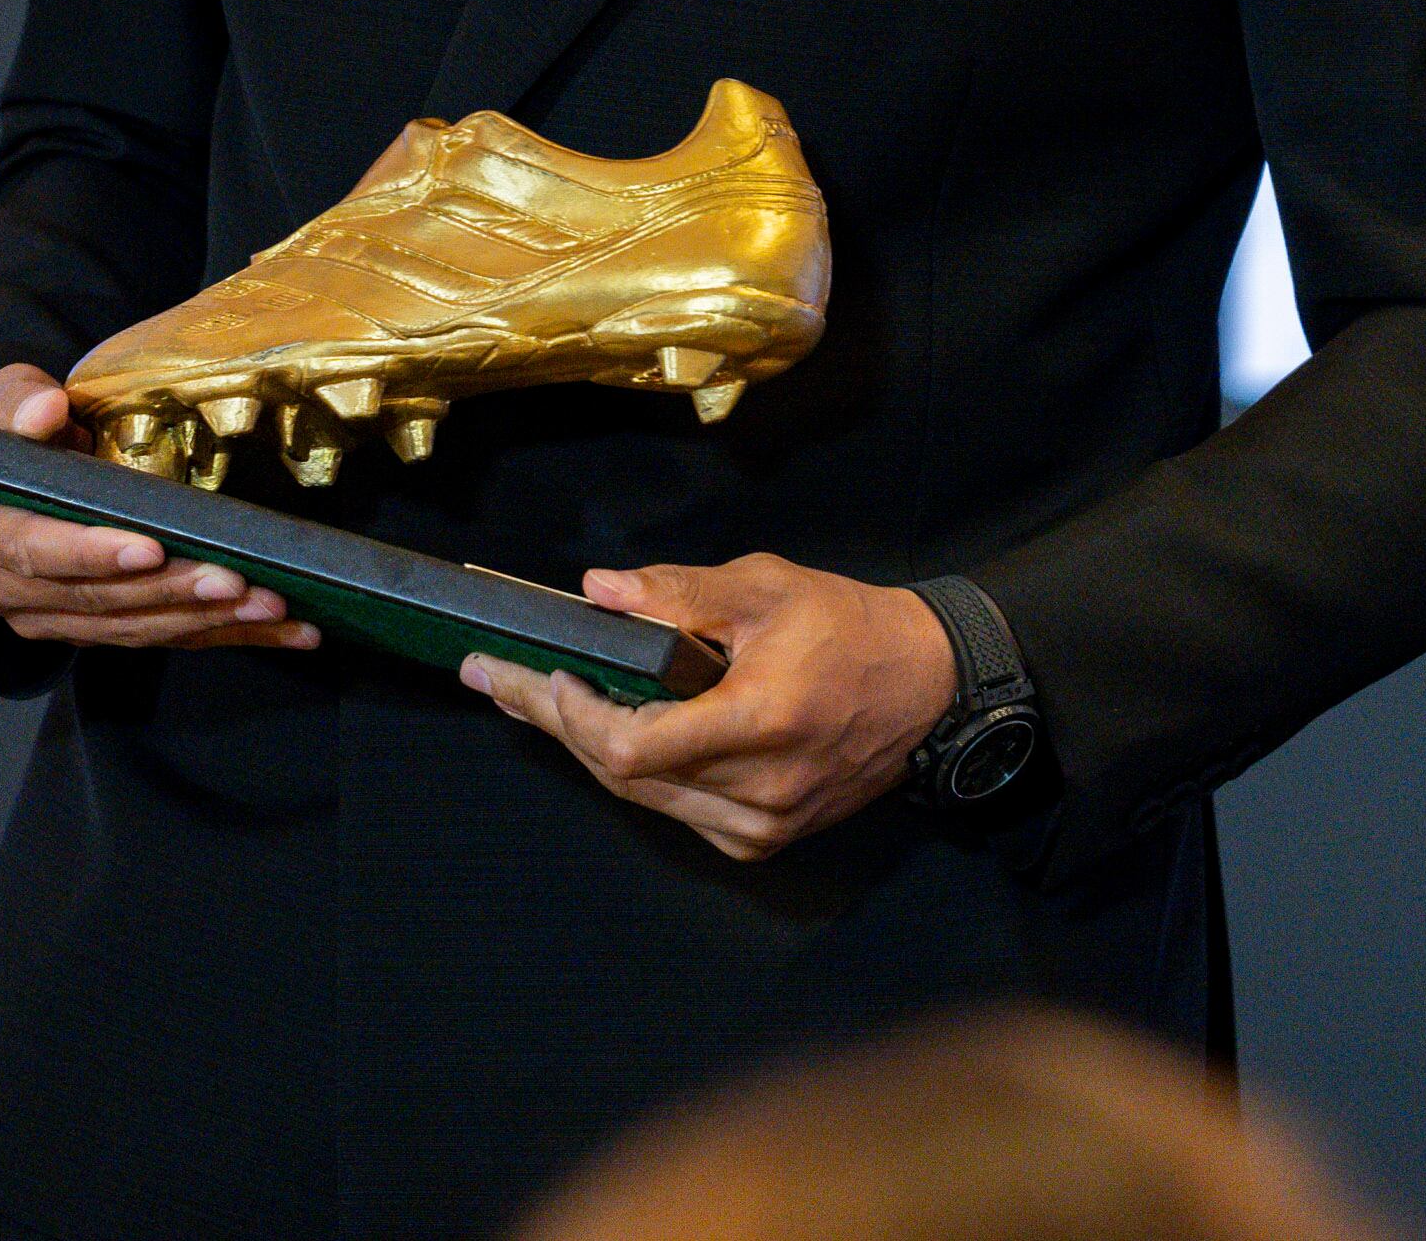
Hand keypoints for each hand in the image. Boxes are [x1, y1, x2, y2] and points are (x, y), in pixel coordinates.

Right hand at [0, 364, 318, 652]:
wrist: (2, 460)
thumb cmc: (7, 423)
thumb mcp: (0, 394)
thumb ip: (18, 399)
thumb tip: (46, 409)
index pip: (33, 551)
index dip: (93, 553)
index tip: (152, 548)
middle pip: (93, 599)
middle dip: (171, 592)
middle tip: (237, 580)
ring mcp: (39, 617)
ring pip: (128, 627)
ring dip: (203, 620)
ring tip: (269, 605)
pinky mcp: (82, 629)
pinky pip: (152, 637)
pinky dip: (216, 635)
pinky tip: (276, 633)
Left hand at [461, 554, 954, 861]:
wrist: (926, 687)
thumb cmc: (848, 628)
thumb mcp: (766, 587)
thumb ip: (678, 592)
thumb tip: (598, 592)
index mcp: (759, 724)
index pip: (635, 748)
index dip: (575, 716)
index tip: (545, 672)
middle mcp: (758, 790)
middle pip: (624, 776)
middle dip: (555, 725)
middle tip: (499, 680)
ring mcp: (761, 824)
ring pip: (644, 798)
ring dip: (586, 748)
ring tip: (534, 700)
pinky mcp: (763, 837)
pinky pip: (677, 811)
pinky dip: (637, 773)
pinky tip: (605, 732)